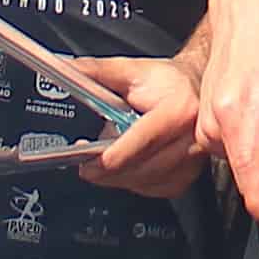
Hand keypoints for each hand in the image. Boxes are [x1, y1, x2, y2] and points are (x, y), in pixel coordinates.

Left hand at [63, 51, 209, 196]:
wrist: (194, 89)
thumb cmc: (165, 82)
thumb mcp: (130, 69)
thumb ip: (96, 71)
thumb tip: (65, 70)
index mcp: (178, 111)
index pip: (142, 143)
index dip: (111, 155)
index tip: (87, 160)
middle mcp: (190, 139)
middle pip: (140, 169)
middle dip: (107, 170)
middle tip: (86, 162)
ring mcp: (191, 162)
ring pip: (143, 183)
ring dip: (118, 177)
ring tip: (105, 158)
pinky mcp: (186, 177)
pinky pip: (151, 189)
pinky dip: (133, 182)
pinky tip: (127, 166)